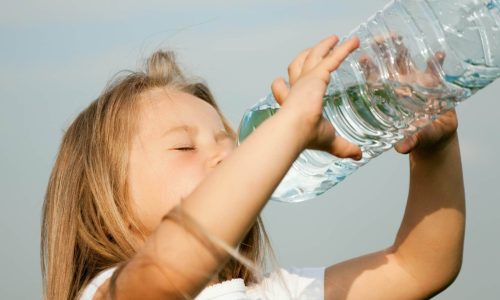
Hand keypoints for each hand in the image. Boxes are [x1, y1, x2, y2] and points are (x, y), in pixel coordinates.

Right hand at [271, 35, 362, 159]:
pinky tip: (354, 42)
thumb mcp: (328, 140)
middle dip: (304, 57)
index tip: (281, 82)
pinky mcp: (316, 75)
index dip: (281, 88)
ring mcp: (305, 80)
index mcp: (292, 104)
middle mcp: (296, 89)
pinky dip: (344, 49)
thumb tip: (358, 156)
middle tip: (313, 51)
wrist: (294, 130)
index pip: (283, 92)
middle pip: (297, 67)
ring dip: (322, 46)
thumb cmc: (305, 136)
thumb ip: (343, 146)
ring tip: (334, 39)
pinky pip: (332, 58)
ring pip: (311, 56)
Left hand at [358, 32, 457, 154]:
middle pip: (387, 65)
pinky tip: (438, 55)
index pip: (374, 80)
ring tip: (399, 38)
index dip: (368, 69)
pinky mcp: (434, 83)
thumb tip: (403, 148)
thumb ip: (409, 142)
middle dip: (382, 51)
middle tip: (378, 39)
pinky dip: (437, 62)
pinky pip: (436, 69)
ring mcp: (415, 82)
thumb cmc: (417, 137)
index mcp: (388, 97)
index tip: (363, 58)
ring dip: (403, 49)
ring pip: (407, 62)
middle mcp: (399, 86)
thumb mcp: (413, 140)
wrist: (435, 135)